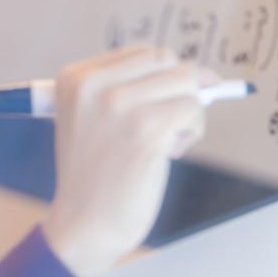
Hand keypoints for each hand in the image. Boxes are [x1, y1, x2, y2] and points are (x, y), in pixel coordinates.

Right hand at [41, 44, 214, 276]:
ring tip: (164, 142)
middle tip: (165, 125)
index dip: (162, 77)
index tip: (159, 104)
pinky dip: (190, 132)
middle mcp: (94, 86)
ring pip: (187, 82)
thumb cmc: (94, 175)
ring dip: (187, 113)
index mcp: (75, 78)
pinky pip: (193, 110)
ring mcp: (120, 105)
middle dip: (178, 91)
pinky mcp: (147, 128)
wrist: (84, 223)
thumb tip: (202, 74)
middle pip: (168, 61)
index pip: (142, 53)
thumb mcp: (92, 118)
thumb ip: (128, 89)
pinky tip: (167, 154)